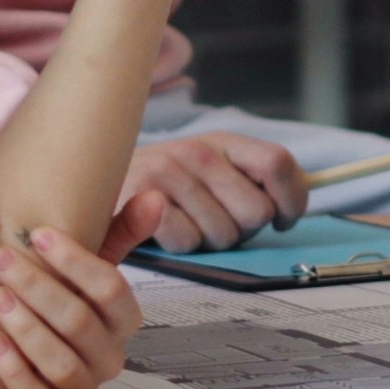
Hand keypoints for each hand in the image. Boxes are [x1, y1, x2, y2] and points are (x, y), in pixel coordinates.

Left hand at [0, 226, 146, 388]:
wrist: (31, 357)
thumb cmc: (61, 303)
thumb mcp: (88, 270)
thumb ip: (120, 233)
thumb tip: (155, 196)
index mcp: (123, 320)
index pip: (111, 288)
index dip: (75, 260)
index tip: (38, 233)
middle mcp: (108, 356)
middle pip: (79, 322)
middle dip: (37, 286)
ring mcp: (80, 387)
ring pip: (60, 362)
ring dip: (26, 327)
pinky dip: (13, 370)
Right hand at [120, 129, 307, 252]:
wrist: (95, 184)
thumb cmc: (166, 189)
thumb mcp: (212, 173)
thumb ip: (253, 181)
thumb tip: (294, 201)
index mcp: (224, 141)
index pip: (278, 163)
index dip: (292, 200)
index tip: (283, 220)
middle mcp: (199, 150)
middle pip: (256, 211)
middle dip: (243, 231)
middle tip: (216, 223)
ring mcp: (169, 169)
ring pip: (223, 234)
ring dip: (208, 241)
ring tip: (186, 224)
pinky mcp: (141, 193)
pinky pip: (186, 241)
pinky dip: (179, 246)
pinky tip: (164, 231)